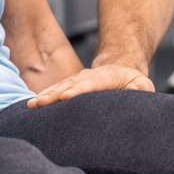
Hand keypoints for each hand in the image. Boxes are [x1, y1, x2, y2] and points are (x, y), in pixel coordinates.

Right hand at [27, 61, 154, 107]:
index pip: (90, 84)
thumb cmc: (132, 81)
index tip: (66, 97)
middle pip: (68, 85)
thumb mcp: (142, 83)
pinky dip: (43, 97)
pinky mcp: (69, 86)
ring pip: (58, 87)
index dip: (78, 90)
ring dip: (45, 96)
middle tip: (39, 103)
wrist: (120, 68)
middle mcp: (87, 77)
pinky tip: (32, 104)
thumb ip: (140, 88)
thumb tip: (135, 90)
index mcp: (105, 77)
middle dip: (53, 94)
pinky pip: (54, 90)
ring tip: (32, 105)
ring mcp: (76, 81)